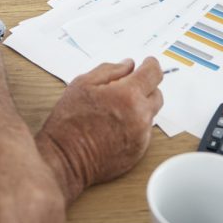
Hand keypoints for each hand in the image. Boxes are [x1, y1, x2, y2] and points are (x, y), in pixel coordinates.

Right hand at [36, 58, 163, 202]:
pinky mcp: (138, 151)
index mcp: (128, 95)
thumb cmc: (70, 122)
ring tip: (115, 111)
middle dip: (145, 87)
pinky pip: (144, 132)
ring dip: (139, 107)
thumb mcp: (82, 84)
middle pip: (157, 93)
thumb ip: (109, 69)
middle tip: (126, 88)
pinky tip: (115, 127)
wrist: (65, 159)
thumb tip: (127, 65)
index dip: (150, 64)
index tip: (147, 63)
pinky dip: (135, 126)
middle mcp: (140, 115)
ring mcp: (141, 135)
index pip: (153, 73)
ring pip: (150, 113)